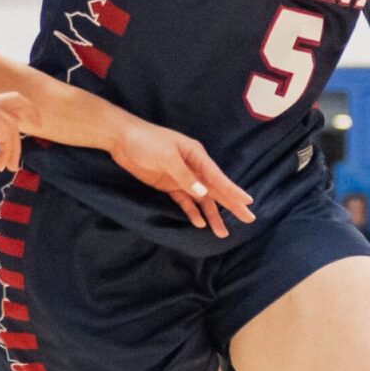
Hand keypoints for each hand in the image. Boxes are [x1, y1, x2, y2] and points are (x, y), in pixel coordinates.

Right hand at [0, 84, 34, 172]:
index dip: (10, 105)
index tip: (19, 117)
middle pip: (14, 100)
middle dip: (27, 109)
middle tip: (37, 121)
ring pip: (11, 129)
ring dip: (13, 149)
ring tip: (11, 166)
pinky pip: (7, 138)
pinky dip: (7, 152)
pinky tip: (1, 165)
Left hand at [110, 120, 256, 238]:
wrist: (121, 138)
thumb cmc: (146, 141)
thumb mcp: (166, 156)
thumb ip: (184, 176)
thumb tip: (203, 193)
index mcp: (197, 156)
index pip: (219, 177)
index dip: (233, 191)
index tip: (248, 202)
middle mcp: (193, 168)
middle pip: (215, 190)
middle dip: (231, 205)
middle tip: (249, 219)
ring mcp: (181, 178)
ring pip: (202, 199)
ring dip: (212, 214)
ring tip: (222, 232)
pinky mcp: (168, 185)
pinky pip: (184, 201)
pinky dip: (192, 211)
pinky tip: (200, 223)